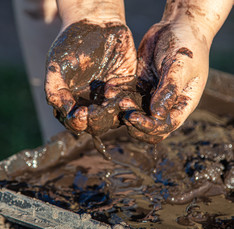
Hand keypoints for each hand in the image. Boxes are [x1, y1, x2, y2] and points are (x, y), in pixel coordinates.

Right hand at [45, 20, 136, 135]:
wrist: (97, 24)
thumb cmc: (73, 45)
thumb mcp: (57, 66)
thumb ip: (56, 91)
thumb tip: (67, 114)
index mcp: (74, 102)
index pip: (76, 123)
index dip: (78, 122)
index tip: (80, 113)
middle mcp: (92, 104)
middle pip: (96, 125)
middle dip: (96, 120)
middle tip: (95, 111)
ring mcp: (110, 98)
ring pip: (115, 117)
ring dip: (113, 113)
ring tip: (111, 102)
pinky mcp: (127, 89)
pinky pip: (130, 102)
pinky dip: (127, 102)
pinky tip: (121, 94)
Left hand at [122, 22, 209, 143]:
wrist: (177, 26)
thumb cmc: (186, 45)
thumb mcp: (179, 67)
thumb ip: (168, 91)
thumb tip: (157, 116)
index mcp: (182, 103)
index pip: (166, 125)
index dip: (149, 126)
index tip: (133, 117)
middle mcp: (167, 103)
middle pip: (150, 125)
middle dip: (135, 123)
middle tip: (123, 113)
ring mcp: (152, 94)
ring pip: (137, 111)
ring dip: (124, 109)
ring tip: (113, 98)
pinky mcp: (141, 85)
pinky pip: (128, 93)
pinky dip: (119, 93)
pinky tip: (110, 88)